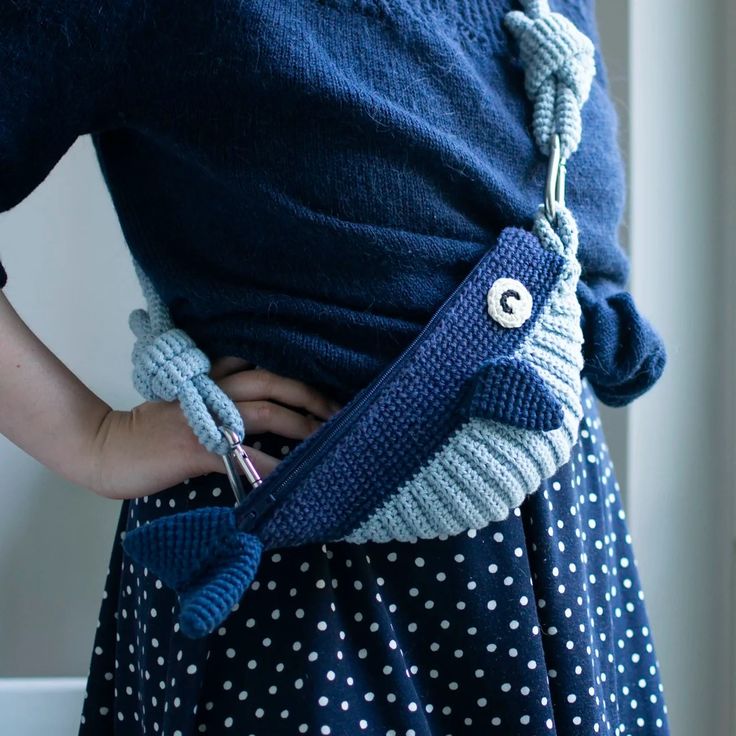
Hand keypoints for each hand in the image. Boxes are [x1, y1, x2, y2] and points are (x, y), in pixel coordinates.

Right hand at [85, 362, 341, 499]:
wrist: (107, 449)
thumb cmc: (149, 430)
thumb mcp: (188, 401)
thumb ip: (221, 395)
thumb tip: (261, 407)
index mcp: (210, 377)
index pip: (260, 363)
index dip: (295, 372)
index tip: (325, 385)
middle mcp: (212, 390)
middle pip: (272, 380)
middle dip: (310, 394)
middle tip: (339, 410)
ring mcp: (207, 417)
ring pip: (265, 410)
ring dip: (301, 423)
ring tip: (327, 435)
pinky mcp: (199, 447)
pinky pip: (244, 455)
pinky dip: (271, 467)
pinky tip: (291, 478)